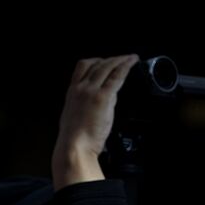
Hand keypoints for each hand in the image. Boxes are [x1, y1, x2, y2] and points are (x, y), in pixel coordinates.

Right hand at [51, 54, 138, 188]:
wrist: (74, 147)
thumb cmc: (75, 139)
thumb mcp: (77, 117)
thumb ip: (90, 105)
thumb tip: (107, 98)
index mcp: (72, 92)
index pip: (82, 67)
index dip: (95, 60)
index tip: (105, 60)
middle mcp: (80, 88)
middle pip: (97, 65)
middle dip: (111, 59)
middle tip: (122, 58)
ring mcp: (91, 91)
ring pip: (107, 67)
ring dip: (120, 60)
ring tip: (130, 58)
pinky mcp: (103, 97)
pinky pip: (117, 76)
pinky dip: (125, 66)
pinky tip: (132, 63)